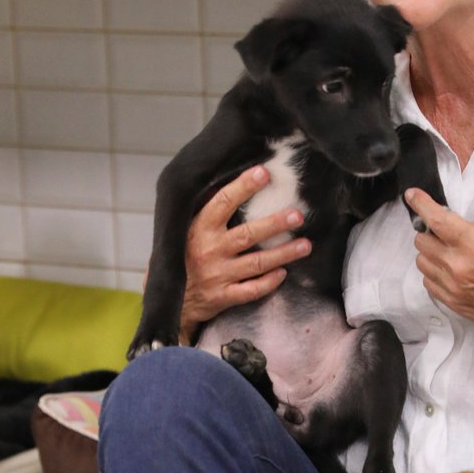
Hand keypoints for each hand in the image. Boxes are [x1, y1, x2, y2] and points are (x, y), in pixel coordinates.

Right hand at [179, 166, 310, 341]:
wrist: (168, 299)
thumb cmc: (181, 257)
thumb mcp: (184, 230)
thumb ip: (205, 212)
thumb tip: (236, 183)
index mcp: (198, 229)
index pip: (222, 203)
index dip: (243, 187)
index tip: (264, 173)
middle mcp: (208, 251)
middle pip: (247, 234)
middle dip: (274, 224)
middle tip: (297, 215)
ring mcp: (217, 276)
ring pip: (256, 263)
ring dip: (283, 254)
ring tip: (305, 245)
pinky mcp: (222, 297)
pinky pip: (251, 290)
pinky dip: (269, 282)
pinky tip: (283, 273)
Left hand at [405, 188, 473, 341]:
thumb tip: (458, 225)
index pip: (437, 220)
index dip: (421, 204)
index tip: (413, 196)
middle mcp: (458, 267)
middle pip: (422, 240)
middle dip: (430, 231)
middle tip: (445, 232)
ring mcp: (452, 287)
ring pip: (421, 261)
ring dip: (431, 252)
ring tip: (450, 253)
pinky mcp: (451, 302)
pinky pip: (428, 281)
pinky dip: (435, 272)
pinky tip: (452, 271)